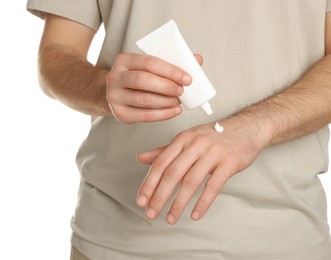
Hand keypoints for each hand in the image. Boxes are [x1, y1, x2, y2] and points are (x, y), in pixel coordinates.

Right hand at [106, 53, 201, 122]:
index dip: (170, 71)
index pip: (149, 62)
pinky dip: (163, 114)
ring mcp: (115, 96)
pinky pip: (144, 116)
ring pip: (144, 100)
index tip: (187, 78)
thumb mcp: (149, 66)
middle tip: (182, 91)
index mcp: (124, 60)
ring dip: (166, 102)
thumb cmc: (138, 77)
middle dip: (167, 87)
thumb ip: (171, 62)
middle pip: (143, 80)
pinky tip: (174, 111)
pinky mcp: (120, 113)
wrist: (116, 93)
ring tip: (178, 101)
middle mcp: (115, 77)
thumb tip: (197, 60)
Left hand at [136, 118, 269, 223]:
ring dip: (179, 203)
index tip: (141, 200)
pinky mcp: (229, 163)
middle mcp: (195, 144)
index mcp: (183, 139)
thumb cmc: (214, 136)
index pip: (161, 163)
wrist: (246, 128)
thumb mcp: (187, 139)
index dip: (149, 183)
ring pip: (191, 181)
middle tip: (151, 212)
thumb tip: (140, 158)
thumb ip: (164, 151)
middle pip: (173, 173)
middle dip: (159, 196)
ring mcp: (213, 153)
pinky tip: (195, 214)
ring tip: (171, 217)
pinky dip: (203, 203)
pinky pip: (213, 186)